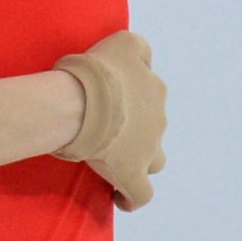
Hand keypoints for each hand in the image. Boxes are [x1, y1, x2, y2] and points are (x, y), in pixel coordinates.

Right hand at [52, 29, 167, 210]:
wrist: (84, 103)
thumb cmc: (97, 71)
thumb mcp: (124, 43)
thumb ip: (140, 49)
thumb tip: (146, 61)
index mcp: (155, 90)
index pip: (151, 98)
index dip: (133, 103)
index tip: (112, 105)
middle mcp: (158, 120)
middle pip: (152, 129)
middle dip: (135, 131)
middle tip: (106, 131)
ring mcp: (148, 151)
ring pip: (153, 160)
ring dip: (139, 160)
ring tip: (114, 161)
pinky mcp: (132, 175)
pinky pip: (140, 195)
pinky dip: (132, 197)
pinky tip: (120, 197)